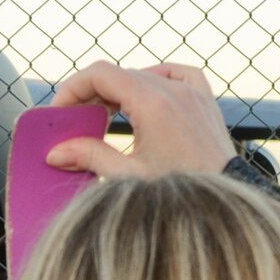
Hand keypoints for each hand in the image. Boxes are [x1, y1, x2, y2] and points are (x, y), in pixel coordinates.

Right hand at [47, 60, 235, 179]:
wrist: (223, 205)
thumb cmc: (180, 194)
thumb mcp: (128, 177)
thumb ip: (90, 157)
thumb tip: (56, 153)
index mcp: (153, 103)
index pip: (101, 74)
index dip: (73, 88)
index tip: (61, 111)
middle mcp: (174, 90)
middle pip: (120, 74)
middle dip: (92, 94)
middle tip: (76, 121)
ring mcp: (193, 92)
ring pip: (144, 74)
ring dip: (119, 90)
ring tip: (105, 116)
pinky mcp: (204, 101)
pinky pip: (177, 74)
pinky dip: (156, 79)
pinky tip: (147, 95)